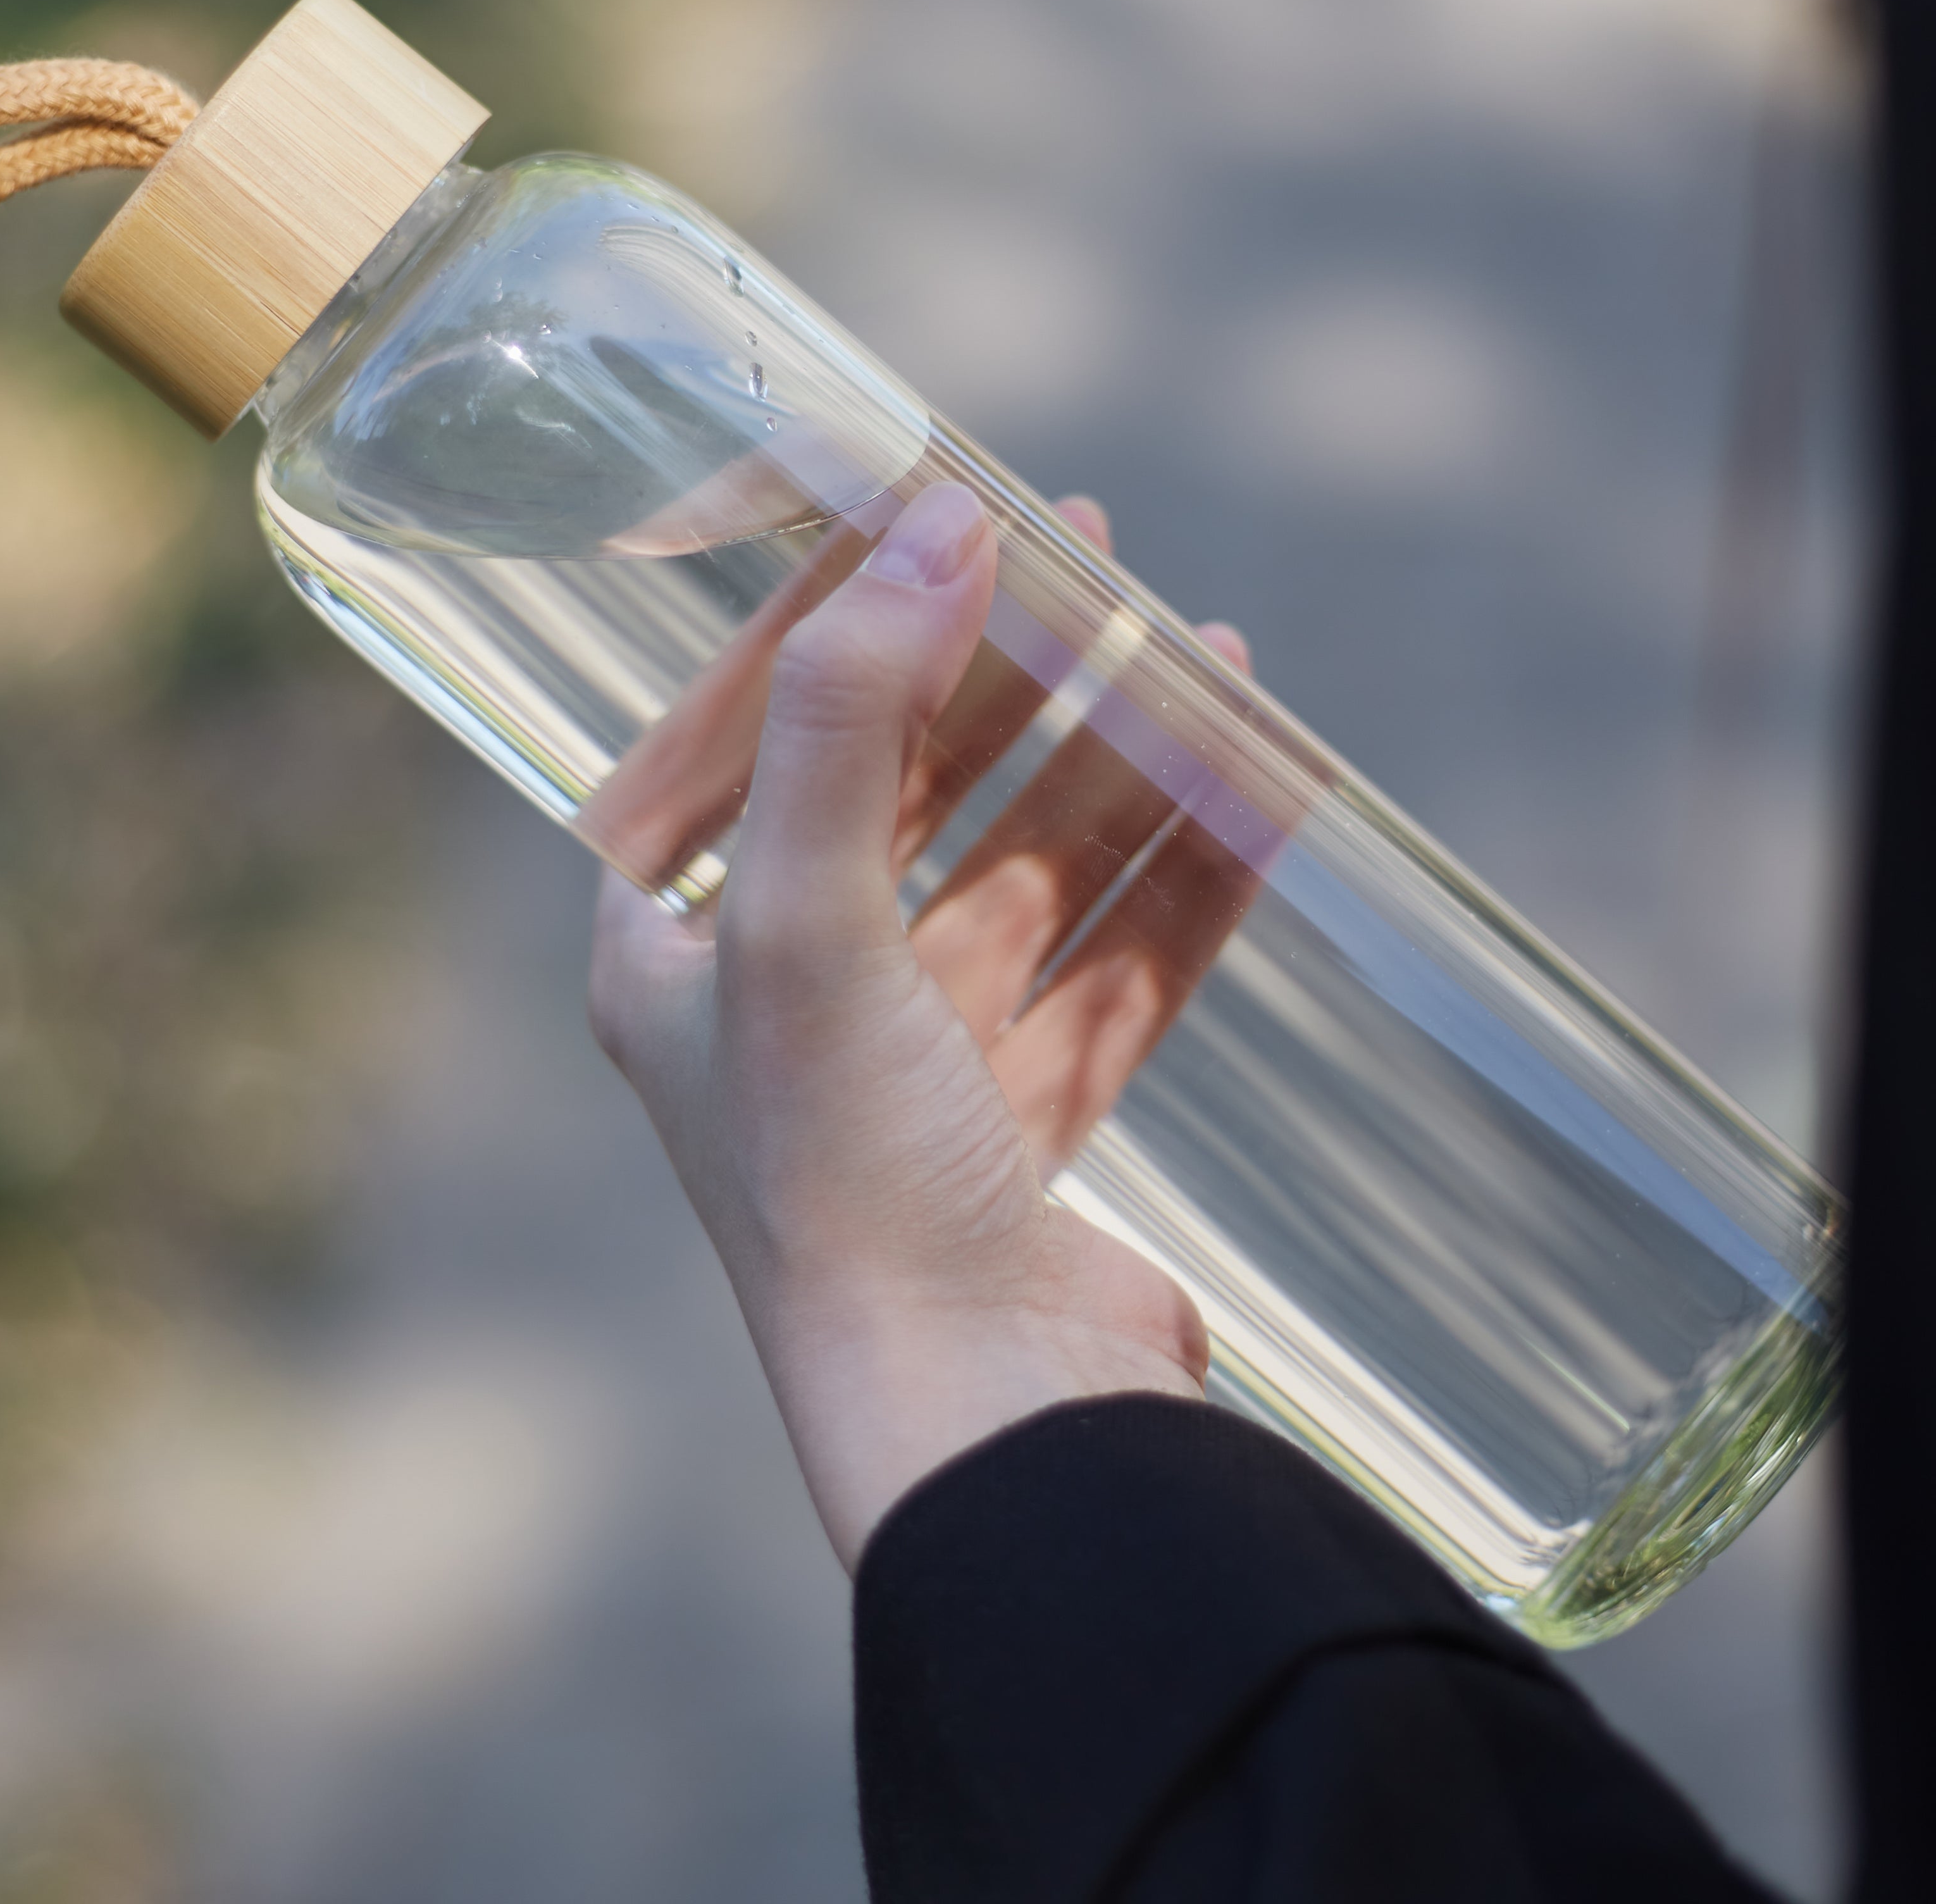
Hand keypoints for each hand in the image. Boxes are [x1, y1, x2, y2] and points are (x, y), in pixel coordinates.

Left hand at [587, 482, 1257, 1566]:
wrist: (975, 1424)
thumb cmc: (844, 1180)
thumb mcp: (804, 921)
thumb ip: (853, 712)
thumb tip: (937, 531)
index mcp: (675, 963)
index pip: (745, 739)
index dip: (832, 617)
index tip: (922, 511)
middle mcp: (783, 1016)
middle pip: (902, 790)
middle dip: (997, 668)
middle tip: (1088, 548)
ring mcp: (915, 1083)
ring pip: (1027, 873)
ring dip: (1115, 761)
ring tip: (1210, 651)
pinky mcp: (1032, 1142)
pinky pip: (1117, 971)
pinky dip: (1185, 879)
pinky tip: (1260, 789)